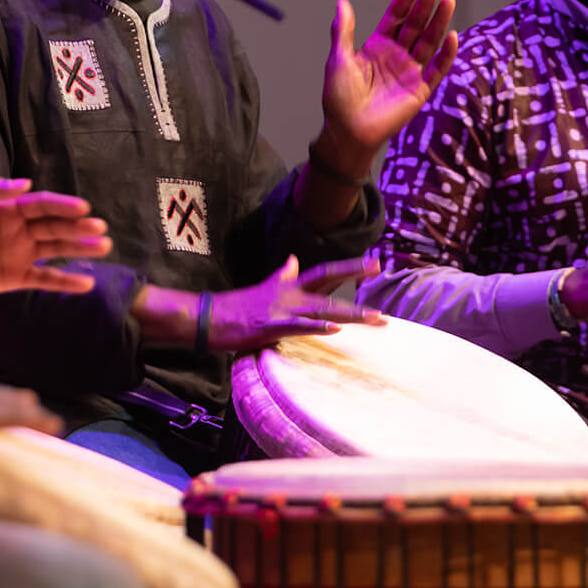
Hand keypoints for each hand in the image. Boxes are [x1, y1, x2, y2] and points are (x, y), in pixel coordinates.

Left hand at [0, 178, 111, 293]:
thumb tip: (24, 183)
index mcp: (8, 208)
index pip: (42, 205)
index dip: (63, 206)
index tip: (83, 209)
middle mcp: (20, 229)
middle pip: (56, 226)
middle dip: (79, 228)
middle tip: (100, 230)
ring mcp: (20, 254)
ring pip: (57, 250)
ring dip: (80, 249)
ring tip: (104, 248)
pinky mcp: (14, 277)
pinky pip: (44, 279)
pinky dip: (65, 282)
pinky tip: (86, 285)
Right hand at [206, 254, 385, 352]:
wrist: (209, 318)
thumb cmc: (238, 307)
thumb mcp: (265, 288)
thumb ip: (283, 276)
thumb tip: (293, 260)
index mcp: (290, 285)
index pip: (324, 272)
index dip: (348, 266)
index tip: (374, 263)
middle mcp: (289, 293)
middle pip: (327, 280)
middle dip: (352, 273)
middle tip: (378, 265)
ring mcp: (281, 310)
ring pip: (322, 308)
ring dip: (349, 312)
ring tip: (374, 315)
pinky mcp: (271, 327)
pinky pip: (299, 327)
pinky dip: (318, 327)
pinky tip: (335, 327)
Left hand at [317, 0, 458, 171]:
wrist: (348, 132)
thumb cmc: (339, 98)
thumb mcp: (338, 60)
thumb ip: (343, 31)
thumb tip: (342, 1)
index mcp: (378, 45)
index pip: (396, 16)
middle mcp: (397, 55)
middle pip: (415, 25)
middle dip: (424, 5)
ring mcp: (411, 71)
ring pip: (429, 42)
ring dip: (439, 22)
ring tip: (448, 0)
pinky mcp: (421, 90)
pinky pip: (437, 69)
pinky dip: (446, 54)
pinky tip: (452, 35)